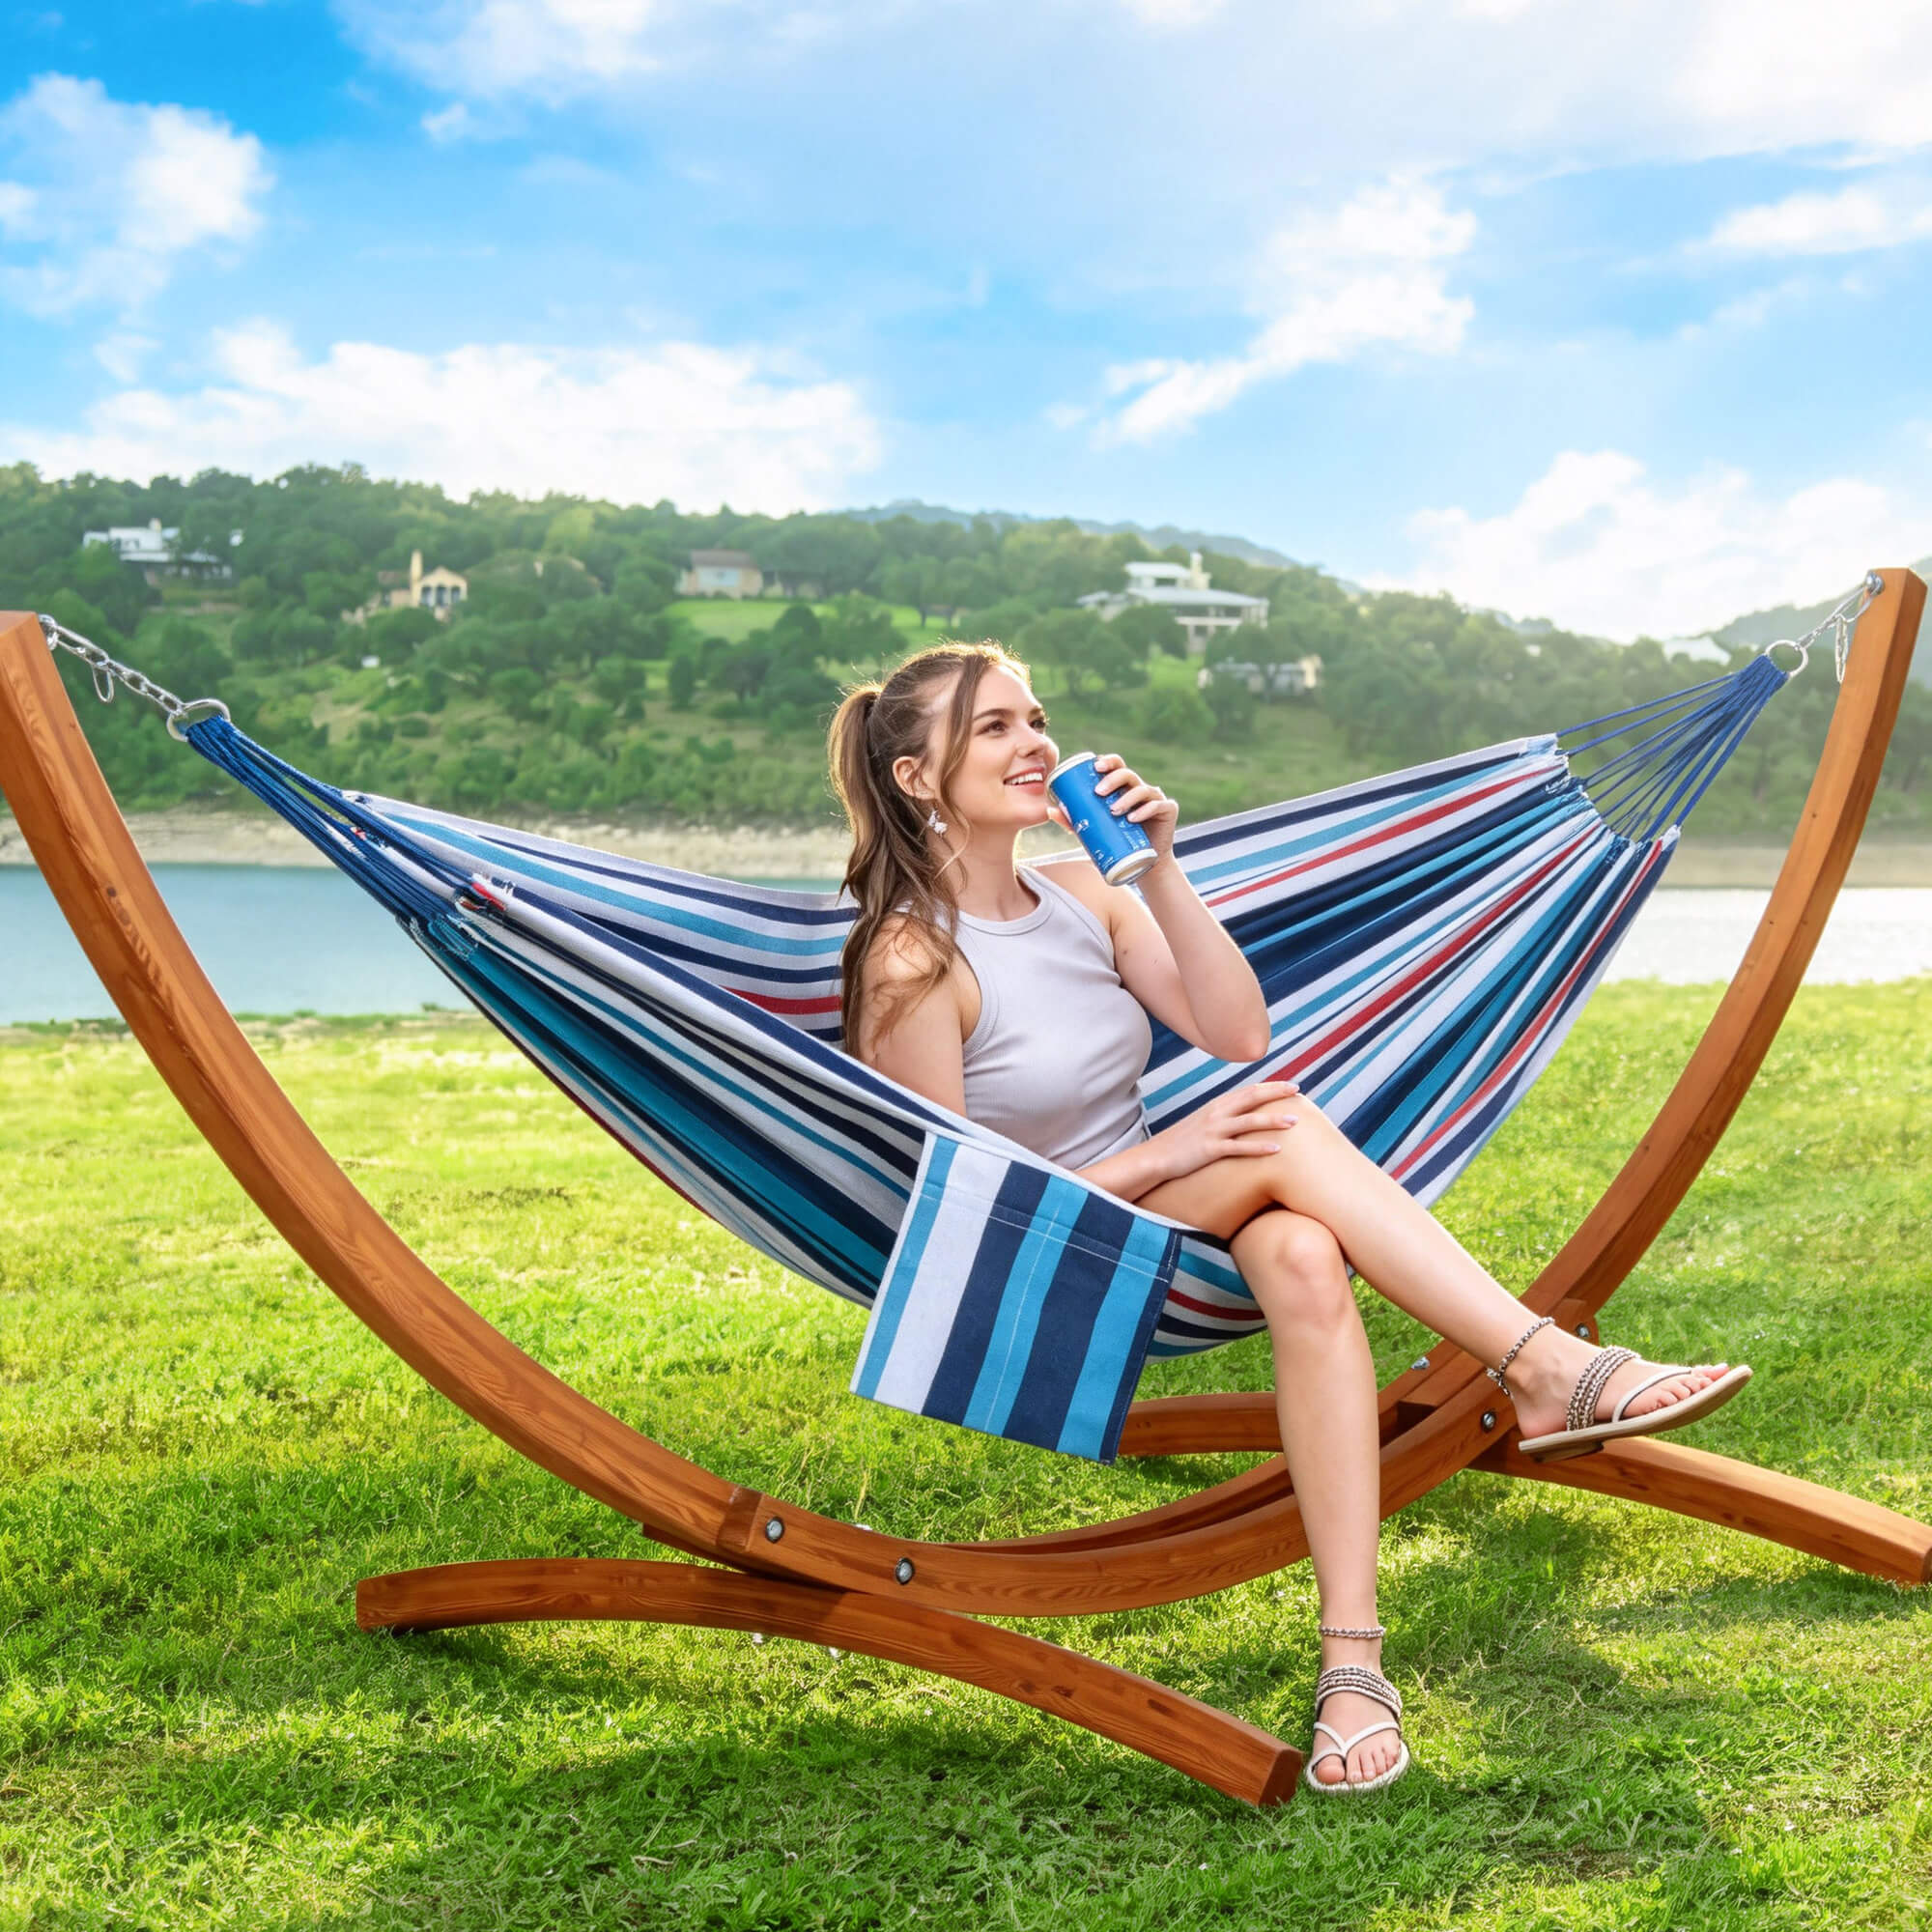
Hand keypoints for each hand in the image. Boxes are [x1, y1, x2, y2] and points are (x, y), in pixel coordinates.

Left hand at [1050, 752, 1176, 863]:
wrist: (1141, 867)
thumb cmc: (1115, 845)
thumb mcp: (1091, 832)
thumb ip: (1073, 821)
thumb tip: (1050, 810)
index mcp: (1123, 788)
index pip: (1116, 766)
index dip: (1107, 762)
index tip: (1095, 767)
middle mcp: (1139, 789)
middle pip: (1127, 774)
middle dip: (1113, 779)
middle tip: (1098, 792)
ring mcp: (1155, 798)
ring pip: (1142, 789)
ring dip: (1126, 798)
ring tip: (1113, 811)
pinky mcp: (1168, 810)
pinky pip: (1157, 805)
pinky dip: (1145, 810)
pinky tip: (1133, 817)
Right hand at [1147, 1081, 1301, 1184]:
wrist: (1157, 1156)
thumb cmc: (1182, 1142)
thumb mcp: (1203, 1123)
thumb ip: (1223, 1117)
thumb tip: (1244, 1117)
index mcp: (1216, 1105)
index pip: (1248, 1090)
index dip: (1271, 1086)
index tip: (1292, 1085)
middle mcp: (1216, 1113)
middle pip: (1252, 1098)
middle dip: (1277, 1093)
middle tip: (1299, 1091)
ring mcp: (1213, 1130)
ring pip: (1249, 1121)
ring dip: (1273, 1120)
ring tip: (1295, 1122)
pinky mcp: (1210, 1149)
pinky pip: (1239, 1147)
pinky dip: (1259, 1147)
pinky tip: (1277, 1149)